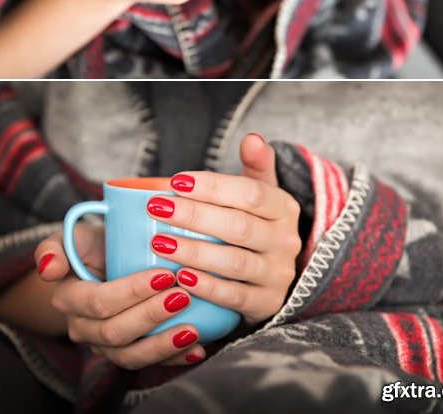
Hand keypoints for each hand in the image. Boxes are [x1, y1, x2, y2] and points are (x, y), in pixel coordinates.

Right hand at [34, 229, 203, 368]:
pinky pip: (146, 364)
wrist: (103, 261)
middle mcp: (82, 328)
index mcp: (68, 299)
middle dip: (151, 317)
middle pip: (115, 332)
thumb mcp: (74, 236)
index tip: (164, 275)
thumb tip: (49, 269)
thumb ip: (54, 247)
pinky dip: (173, 360)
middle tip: (183, 297)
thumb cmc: (94, 243)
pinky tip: (197, 350)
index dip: (131, 293)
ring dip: (163, 346)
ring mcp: (103, 345)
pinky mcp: (124, 353)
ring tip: (193, 330)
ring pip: (130, 356)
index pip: (99, 303)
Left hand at [146, 133, 301, 323]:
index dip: (212, 186)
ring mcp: (278, 274)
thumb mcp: (262, 192)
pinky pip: (234, 297)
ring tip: (159, 242)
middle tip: (156, 208)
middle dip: (194, 215)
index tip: (176, 181)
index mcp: (284, 207)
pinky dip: (207, 287)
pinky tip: (181, 278)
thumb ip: (256, 164)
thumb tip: (252, 138)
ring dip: (194, 251)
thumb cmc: (257, 223)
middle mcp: (286, 240)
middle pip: (238, 226)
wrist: (274, 272)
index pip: (250, 193)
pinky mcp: (267, 304)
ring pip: (234, 262)